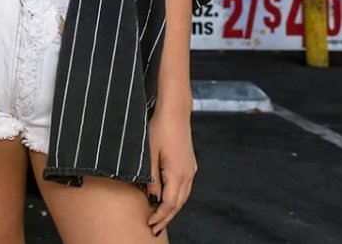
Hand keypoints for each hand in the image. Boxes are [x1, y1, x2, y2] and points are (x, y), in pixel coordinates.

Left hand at [148, 108, 196, 235]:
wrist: (175, 113)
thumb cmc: (159, 129)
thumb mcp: (150, 154)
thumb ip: (151, 178)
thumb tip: (152, 198)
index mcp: (177, 174)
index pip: (169, 203)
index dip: (159, 216)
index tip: (150, 224)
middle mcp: (187, 175)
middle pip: (178, 204)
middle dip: (166, 218)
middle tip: (154, 229)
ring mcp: (191, 170)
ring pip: (183, 197)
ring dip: (172, 210)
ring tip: (160, 219)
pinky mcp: (190, 165)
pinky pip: (184, 188)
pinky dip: (176, 198)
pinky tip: (168, 200)